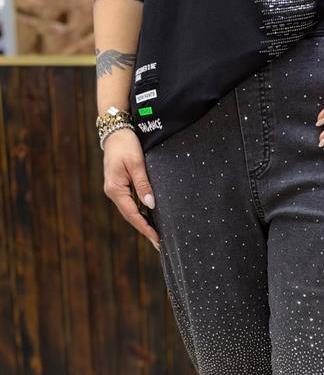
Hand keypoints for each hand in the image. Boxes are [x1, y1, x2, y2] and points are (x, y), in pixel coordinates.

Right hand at [103, 128, 159, 249]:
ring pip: (131, 212)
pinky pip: (131, 204)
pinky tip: (150, 220)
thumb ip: (143, 185)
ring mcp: (116, 190)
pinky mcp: (120, 186)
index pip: (133, 214)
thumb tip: (151, 205)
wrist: (115, 131)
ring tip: (156, 236)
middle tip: (159, 244)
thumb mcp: (136, 164)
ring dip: (143, 224)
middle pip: (131, 217)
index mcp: (115, 189)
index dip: (145, 228)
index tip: (157, 239)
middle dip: (145, 230)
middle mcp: (113, 192)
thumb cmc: (126, 145)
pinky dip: (140, 214)